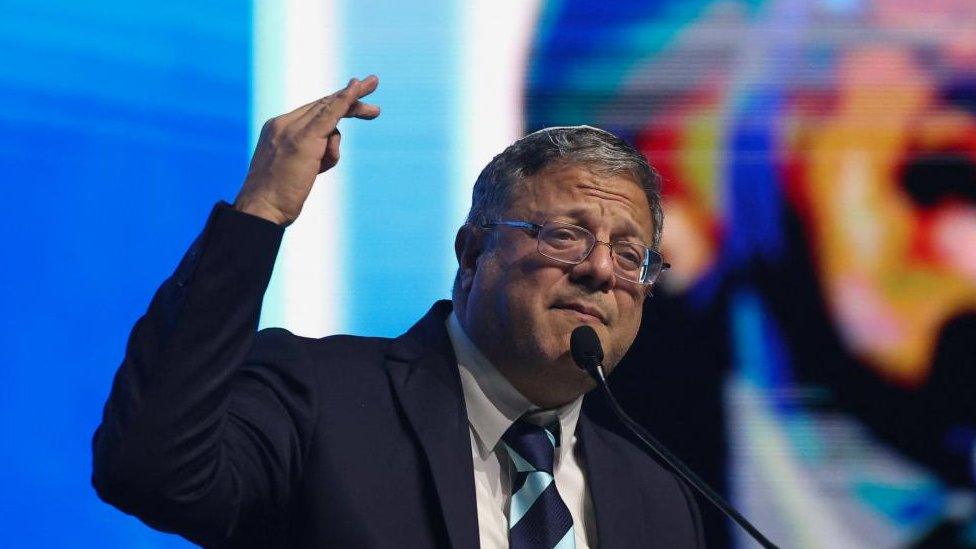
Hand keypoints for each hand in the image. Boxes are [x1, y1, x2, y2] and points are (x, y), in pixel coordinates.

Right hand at [233, 76, 379, 224]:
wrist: (261, 210)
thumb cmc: (277, 199)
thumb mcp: (295, 169)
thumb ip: (312, 153)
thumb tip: (332, 146)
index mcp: (277, 129)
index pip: (311, 111)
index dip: (335, 103)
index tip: (355, 100)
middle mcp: (283, 124)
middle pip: (323, 104)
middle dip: (350, 95)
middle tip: (374, 82)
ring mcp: (292, 129)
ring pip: (330, 110)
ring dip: (353, 112)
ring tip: (356, 129)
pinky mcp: (304, 139)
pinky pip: (330, 114)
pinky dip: (345, 99)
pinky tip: (357, 88)